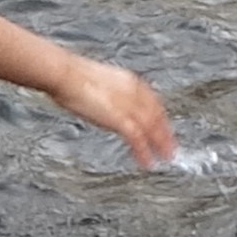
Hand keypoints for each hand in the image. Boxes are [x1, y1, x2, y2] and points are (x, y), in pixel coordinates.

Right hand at [50, 56, 175, 169]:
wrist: (65, 74)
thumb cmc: (72, 77)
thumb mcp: (97, 84)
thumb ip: (109, 94)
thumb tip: (107, 103)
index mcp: (130, 81)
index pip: (153, 102)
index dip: (161, 118)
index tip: (165, 129)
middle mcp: (134, 92)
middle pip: (157, 116)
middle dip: (166, 134)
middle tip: (171, 149)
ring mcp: (128, 105)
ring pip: (151, 128)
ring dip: (160, 145)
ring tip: (165, 158)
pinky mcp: (120, 118)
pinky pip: (137, 138)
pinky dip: (144, 152)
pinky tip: (147, 162)